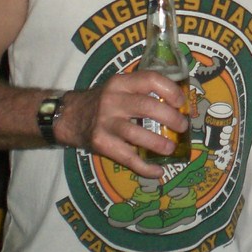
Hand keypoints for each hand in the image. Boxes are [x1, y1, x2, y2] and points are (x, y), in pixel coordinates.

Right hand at [57, 70, 188, 177]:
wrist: (69, 116)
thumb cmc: (103, 101)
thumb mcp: (120, 87)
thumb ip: (143, 90)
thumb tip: (180, 103)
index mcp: (121, 83)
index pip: (151, 79)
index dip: (171, 90)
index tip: (181, 102)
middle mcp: (112, 100)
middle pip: (147, 107)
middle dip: (171, 118)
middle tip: (182, 126)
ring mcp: (105, 123)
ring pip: (137, 134)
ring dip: (159, 143)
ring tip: (171, 148)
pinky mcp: (101, 144)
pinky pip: (127, 158)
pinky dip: (145, 167)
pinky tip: (158, 171)